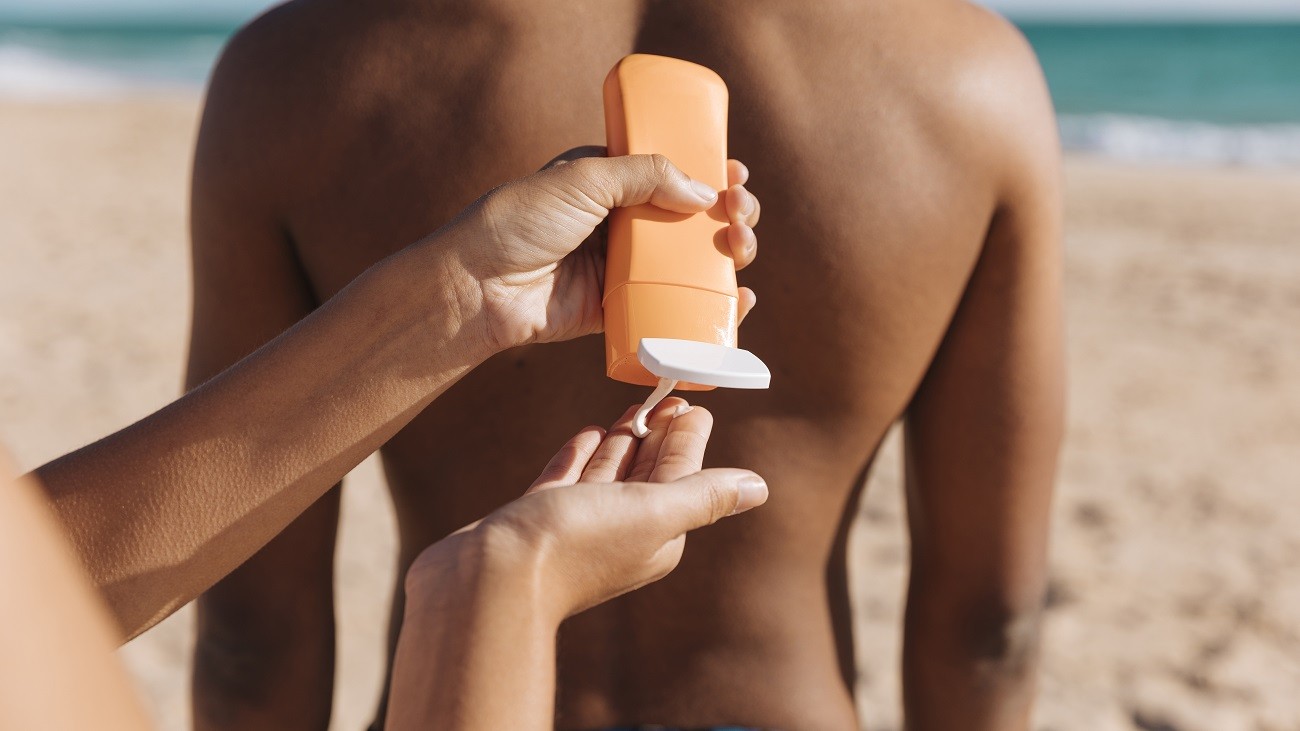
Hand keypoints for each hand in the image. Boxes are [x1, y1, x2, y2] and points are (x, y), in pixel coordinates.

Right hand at [406, 398, 767, 621]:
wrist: (487, 581)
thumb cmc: (572, 546)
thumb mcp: (652, 512)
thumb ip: (703, 496)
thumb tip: (759, 488)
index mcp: (656, 534)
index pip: (682, 475)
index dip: (688, 438)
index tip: (692, 402)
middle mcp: (620, 531)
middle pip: (648, 473)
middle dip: (660, 435)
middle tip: (667, 393)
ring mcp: (576, 525)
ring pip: (609, 474)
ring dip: (623, 441)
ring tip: (633, 408)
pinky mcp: (538, 518)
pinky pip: (569, 479)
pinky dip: (582, 455)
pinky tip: (588, 434)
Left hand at [439, 150, 761, 351]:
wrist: (478, 287)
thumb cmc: (519, 221)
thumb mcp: (584, 178)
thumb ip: (645, 175)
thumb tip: (705, 192)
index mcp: (610, 179)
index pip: (673, 171)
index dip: (711, 173)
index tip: (736, 176)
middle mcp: (620, 221)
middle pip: (691, 217)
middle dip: (729, 214)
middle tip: (741, 216)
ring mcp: (622, 266)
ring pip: (690, 262)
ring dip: (729, 256)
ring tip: (742, 251)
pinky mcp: (620, 308)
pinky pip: (673, 306)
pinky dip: (711, 305)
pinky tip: (739, 301)